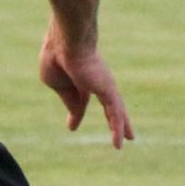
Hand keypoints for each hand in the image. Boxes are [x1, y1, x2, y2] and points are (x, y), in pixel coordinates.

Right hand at [38, 30, 132, 148]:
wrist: (67, 42)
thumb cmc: (56, 56)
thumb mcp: (55, 82)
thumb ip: (67, 98)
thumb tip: (78, 112)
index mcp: (79, 76)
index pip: (80, 98)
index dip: (76, 112)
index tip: (72, 127)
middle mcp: (95, 80)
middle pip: (108, 103)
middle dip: (112, 117)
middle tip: (119, 130)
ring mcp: (104, 85)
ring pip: (116, 109)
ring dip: (121, 125)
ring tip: (130, 139)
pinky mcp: (109, 90)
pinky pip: (115, 114)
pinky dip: (117, 129)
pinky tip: (120, 143)